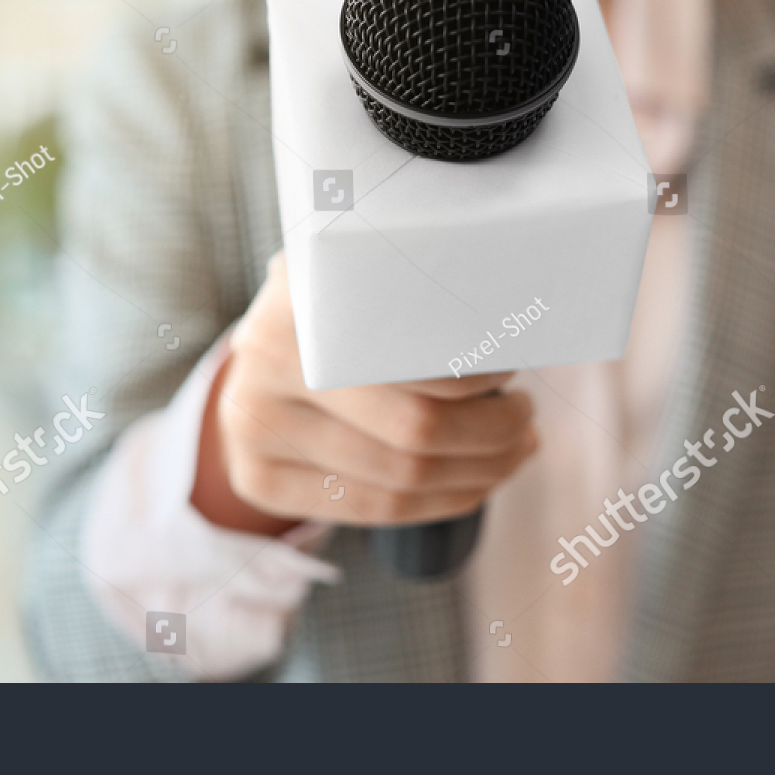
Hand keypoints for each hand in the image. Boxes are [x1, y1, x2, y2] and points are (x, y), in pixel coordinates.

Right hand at [190, 254, 537, 533]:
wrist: (248, 357)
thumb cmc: (325, 306)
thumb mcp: (348, 267)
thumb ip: (397, 265)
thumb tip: (497, 272)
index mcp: (290, 307)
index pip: (406, 359)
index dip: (473, 371)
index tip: (511, 363)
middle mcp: (260, 371)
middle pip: (414, 429)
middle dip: (492, 428)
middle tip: (525, 412)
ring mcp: (252, 434)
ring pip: (403, 479)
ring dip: (482, 469)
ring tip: (517, 445)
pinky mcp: (259, 481)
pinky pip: (377, 509)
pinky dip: (446, 501)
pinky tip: (480, 479)